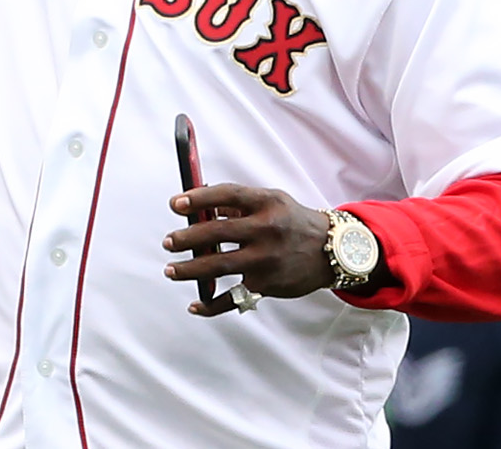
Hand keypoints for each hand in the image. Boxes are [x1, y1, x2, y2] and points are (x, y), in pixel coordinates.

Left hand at [162, 183, 334, 316]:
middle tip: (168, 241)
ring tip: (171, 270)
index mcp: (266, 203)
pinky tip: (195, 304)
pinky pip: (234, 297)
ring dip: (190, 269)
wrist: (331, 251)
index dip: (198, 198)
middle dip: (187, 237)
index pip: (226, 195)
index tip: (175, 204)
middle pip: (217, 231)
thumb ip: (239, 204)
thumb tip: (201, 208)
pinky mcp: (267, 284)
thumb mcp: (272, 201)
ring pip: (219, 265)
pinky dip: (212, 305)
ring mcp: (266, 259)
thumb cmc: (294, 222)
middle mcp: (266, 230)